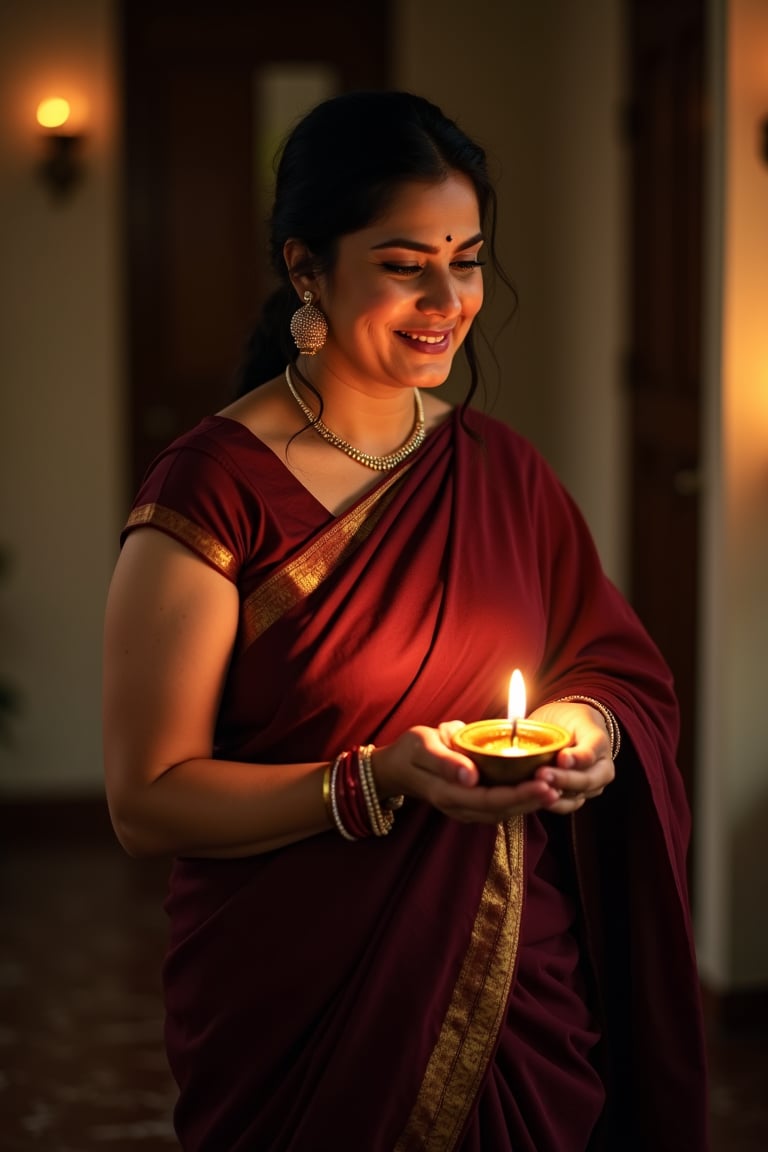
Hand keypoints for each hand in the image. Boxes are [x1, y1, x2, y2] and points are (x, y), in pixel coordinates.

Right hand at [372, 722, 567, 824]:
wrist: (396, 768)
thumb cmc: (409, 751)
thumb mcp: (422, 747)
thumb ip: (445, 761)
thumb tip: (470, 776)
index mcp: (448, 793)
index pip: (490, 800)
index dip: (519, 794)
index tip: (543, 784)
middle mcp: (459, 808)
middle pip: (502, 810)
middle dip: (531, 801)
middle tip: (558, 786)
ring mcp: (465, 809)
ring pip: (504, 812)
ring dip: (529, 803)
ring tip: (555, 789)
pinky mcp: (471, 805)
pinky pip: (499, 807)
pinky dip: (519, 800)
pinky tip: (537, 789)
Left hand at [528, 700, 615, 813]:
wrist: (571, 730)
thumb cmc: (563, 720)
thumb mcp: (558, 715)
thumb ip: (548, 728)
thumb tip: (520, 734)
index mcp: (598, 740)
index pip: (591, 751)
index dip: (577, 757)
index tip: (562, 758)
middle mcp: (602, 766)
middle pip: (587, 779)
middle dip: (564, 779)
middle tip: (541, 774)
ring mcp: (594, 784)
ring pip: (578, 794)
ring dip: (557, 794)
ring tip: (536, 789)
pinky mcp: (581, 796)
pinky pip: (570, 805)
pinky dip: (554, 804)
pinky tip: (538, 800)